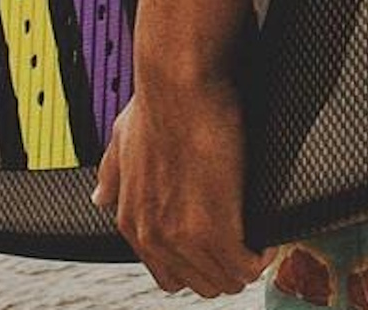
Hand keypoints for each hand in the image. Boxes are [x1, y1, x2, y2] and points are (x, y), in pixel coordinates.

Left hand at [91, 75, 274, 296]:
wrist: (180, 84)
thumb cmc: (158, 102)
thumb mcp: (122, 139)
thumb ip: (112, 172)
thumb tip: (100, 195)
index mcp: (132, 219)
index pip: (169, 274)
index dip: (199, 261)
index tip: (221, 242)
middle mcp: (153, 236)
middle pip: (201, 283)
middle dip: (227, 266)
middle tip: (247, 242)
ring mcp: (182, 236)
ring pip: (226, 280)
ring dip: (247, 263)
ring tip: (259, 238)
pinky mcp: (215, 228)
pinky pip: (246, 265)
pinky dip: (262, 253)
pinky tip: (268, 233)